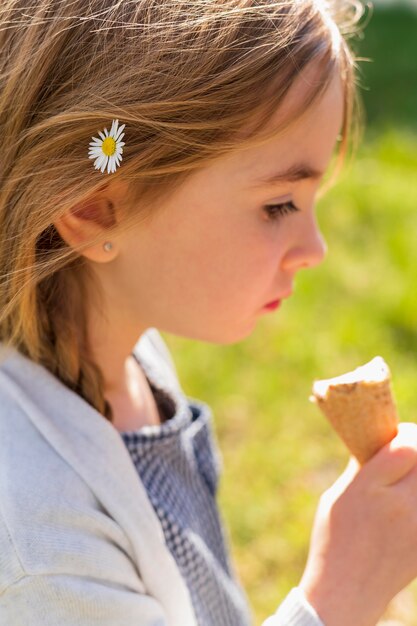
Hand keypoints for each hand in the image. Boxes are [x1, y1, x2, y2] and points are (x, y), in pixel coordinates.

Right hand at [299, 422, 416, 625]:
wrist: (346, 590)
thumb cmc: (335, 537)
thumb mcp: (340, 494)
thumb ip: (365, 466)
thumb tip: (384, 441)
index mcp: (373, 488)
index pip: (409, 447)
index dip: (407, 434)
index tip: (399, 435)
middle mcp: (404, 506)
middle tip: (407, 452)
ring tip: (406, 479)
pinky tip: (407, 500)